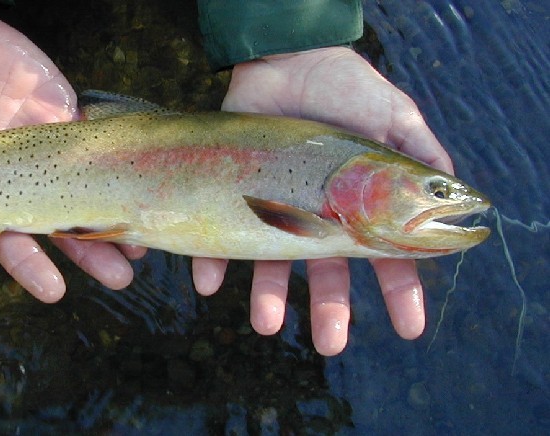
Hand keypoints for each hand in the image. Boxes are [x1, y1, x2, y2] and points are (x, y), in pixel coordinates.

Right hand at [0, 7, 144, 302]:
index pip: (3, 237)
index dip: (27, 265)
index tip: (54, 292)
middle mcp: (11, 178)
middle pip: (53, 225)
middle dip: (86, 253)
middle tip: (119, 280)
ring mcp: (42, 151)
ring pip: (81, 194)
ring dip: (111, 223)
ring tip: (140, 252)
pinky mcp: (65, 119)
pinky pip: (96, 149)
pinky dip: (118, 171)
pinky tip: (142, 189)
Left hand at [192, 47, 452, 354]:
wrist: (290, 59)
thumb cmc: (349, 89)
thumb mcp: (396, 118)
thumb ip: (421, 160)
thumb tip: (457, 201)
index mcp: (359, 207)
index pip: (386, 258)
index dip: (400, 295)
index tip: (409, 330)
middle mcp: (316, 216)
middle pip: (326, 274)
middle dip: (330, 311)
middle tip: (330, 345)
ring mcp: (275, 207)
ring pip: (272, 263)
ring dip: (269, 297)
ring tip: (266, 325)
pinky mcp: (237, 192)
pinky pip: (220, 231)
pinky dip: (211, 260)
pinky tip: (207, 283)